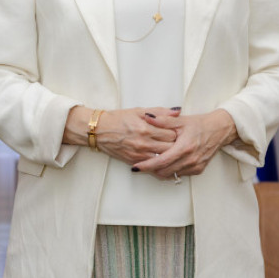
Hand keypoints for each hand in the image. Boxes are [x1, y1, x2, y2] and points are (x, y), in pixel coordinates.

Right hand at [64, 106, 178, 166]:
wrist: (99, 130)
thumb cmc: (118, 119)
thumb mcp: (139, 111)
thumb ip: (160, 112)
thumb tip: (178, 111)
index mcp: (146, 128)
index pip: (172, 134)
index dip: (178, 133)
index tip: (179, 131)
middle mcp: (143, 143)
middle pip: (170, 148)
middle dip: (176, 145)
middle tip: (179, 142)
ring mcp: (139, 154)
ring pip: (163, 159)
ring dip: (169, 155)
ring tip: (172, 151)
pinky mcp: (134, 162)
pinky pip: (153, 166)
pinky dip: (160, 163)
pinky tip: (163, 160)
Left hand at [133, 109, 237, 179]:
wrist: (219, 130)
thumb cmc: (200, 124)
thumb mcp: (180, 120)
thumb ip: (162, 119)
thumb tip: (147, 116)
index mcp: (184, 147)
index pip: (161, 161)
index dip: (147, 165)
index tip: (136, 166)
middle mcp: (190, 159)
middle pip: (164, 171)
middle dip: (150, 170)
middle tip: (139, 165)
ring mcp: (195, 166)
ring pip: (171, 175)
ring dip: (159, 171)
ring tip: (149, 165)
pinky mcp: (198, 169)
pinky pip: (180, 174)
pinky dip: (170, 171)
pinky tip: (164, 164)